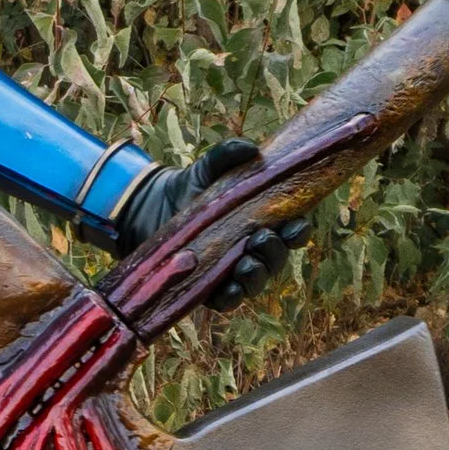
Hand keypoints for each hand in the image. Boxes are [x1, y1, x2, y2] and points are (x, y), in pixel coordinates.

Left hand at [114, 135, 310, 307]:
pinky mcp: (207, 287)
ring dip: (257, 276)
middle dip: (275, 253)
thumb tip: (250, 149)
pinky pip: (227, 301)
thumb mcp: (208, 168)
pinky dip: (232, 296)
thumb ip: (227, 155)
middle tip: (261, 238)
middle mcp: (252, 249)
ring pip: (256, 282)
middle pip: (276, 259)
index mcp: (261, 221)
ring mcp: (231, 270)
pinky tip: (230, 288)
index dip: (299, 231)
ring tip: (247, 263)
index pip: (291, 231)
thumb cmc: (189, 187)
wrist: (150, 207)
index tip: (296, 225)